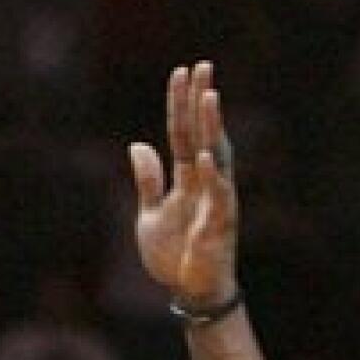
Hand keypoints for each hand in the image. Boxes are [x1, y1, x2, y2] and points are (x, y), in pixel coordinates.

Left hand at [129, 61, 238, 307]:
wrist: (189, 292)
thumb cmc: (174, 255)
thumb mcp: (150, 215)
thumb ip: (148, 181)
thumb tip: (138, 145)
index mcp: (186, 178)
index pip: (183, 133)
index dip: (180, 104)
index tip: (180, 72)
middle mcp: (205, 182)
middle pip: (203, 134)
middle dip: (202, 101)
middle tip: (203, 67)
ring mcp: (216, 200)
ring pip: (217, 155)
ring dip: (213, 127)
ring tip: (209, 97)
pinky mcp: (221, 223)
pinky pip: (219, 195)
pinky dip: (214, 175)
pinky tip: (208, 154)